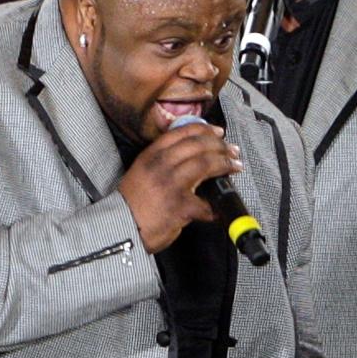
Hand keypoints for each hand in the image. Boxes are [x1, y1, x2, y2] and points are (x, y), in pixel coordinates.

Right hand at [118, 119, 241, 252]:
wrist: (121, 228)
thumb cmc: (132, 204)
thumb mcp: (142, 171)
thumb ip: (162, 161)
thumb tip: (189, 156)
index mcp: (152, 155)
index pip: (183, 133)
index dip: (205, 130)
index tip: (218, 132)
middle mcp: (161, 165)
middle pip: (198, 145)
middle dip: (220, 146)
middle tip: (232, 151)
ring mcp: (171, 184)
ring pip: (206, 164)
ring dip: (225, 164)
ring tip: (235, 167)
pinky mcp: (180, 205)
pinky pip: (206, 203)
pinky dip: (217, 206)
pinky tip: (220, 208)